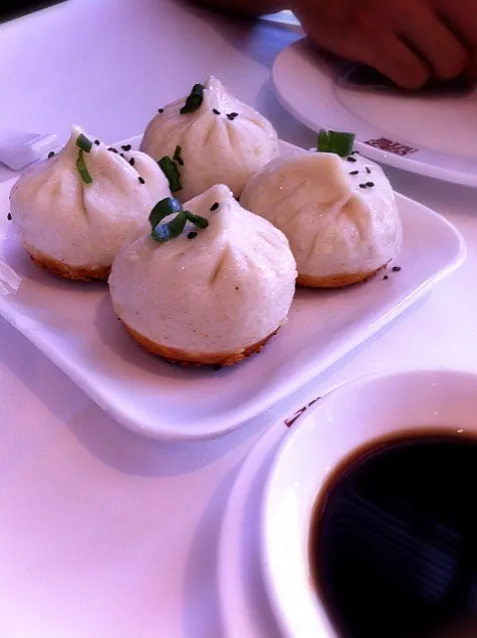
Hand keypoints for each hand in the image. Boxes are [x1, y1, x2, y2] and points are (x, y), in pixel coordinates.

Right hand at [291, 0, 476, 88]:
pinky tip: (394, 67)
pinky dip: (407, 79)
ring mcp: (399, 10)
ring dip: (434, 72)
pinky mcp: (372, 36)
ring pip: (448, 64)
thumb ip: (445, 8)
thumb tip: (470, 52)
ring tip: (414, 61)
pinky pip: (411, 76)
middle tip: (445, 66)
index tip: (470, 64)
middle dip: (464, 64)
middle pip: (474, 46)